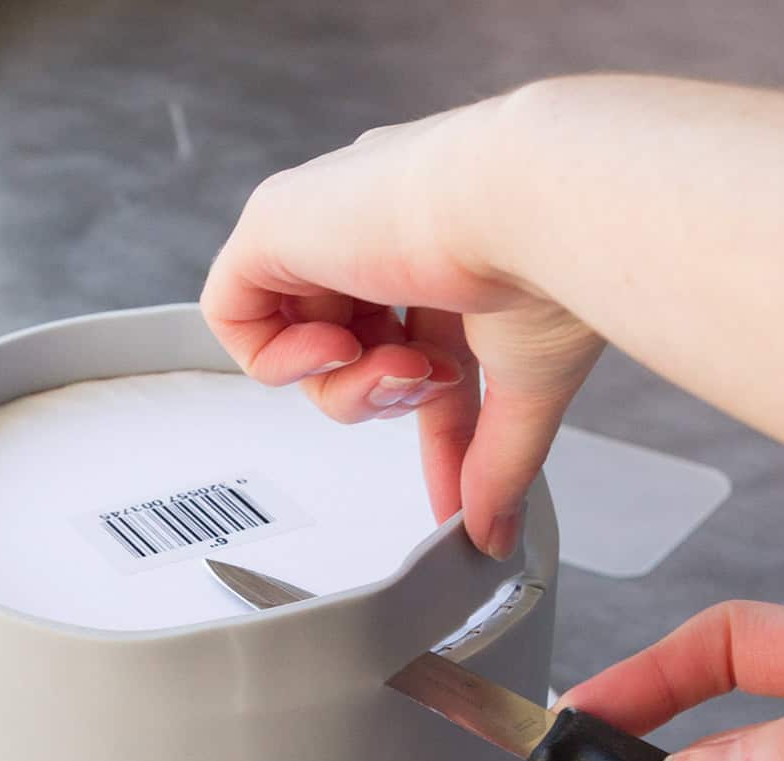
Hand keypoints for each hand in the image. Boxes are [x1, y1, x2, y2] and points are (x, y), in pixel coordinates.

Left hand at [200, 96, 602, 558]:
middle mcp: (382, 233)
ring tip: (396, 362)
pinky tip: (337, 345)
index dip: (434, 438)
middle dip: (385, 401)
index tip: (453, 505)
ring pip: (297, 346)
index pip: (417, 359)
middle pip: (352, 358)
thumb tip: (494, 534)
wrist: (533, 204)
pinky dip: (277, 357)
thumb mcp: (527, 386)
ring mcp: (327, 225)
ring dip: (350, 387)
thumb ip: (500, 462)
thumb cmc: (551, 261)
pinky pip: (232, 312)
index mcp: (448, 256)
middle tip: (428, 384)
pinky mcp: (275, 222)